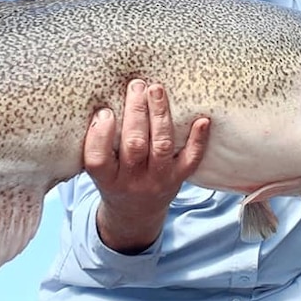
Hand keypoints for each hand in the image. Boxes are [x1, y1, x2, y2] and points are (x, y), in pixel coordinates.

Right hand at [83, 79, 210, 253]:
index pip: (98, 158)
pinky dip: (198, 140)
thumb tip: (101, 99)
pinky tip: (202, 120)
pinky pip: (191, 160)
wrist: (136, 215)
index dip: (100, 134)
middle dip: (136, 113)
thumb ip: (98, 143)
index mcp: (106, 179)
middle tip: (136, 86)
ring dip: (160, 115)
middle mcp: (132, 181)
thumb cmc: (114, 180)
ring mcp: (158, 180)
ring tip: (157, 90)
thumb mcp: (99, 169)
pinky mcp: (179, 178)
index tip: (104, 111)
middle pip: (134, 145)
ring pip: (161, 146)